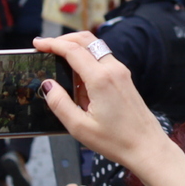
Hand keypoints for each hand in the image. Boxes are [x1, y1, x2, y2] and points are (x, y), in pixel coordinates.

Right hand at [33, 33, 169, 167]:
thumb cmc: (116, 140)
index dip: (52, 43)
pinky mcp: (124, 77)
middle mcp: (113, 69)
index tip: (37, 43)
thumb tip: (47, 85)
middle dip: (63, 39)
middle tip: (45, 46)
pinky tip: (77, 77)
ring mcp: (121, 72)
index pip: (73, 50)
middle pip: (86, 40)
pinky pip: (103, 59)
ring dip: (76, 47)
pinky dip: (87, 58)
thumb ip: (59, 103)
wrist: (146, 145)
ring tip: (58, 60)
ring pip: (95, 47)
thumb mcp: (79, 127)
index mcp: (101, 79)